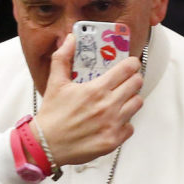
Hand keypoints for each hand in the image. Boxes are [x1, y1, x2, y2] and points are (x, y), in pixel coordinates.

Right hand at [34, 34, 144, 166]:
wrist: (45, 145)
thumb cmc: (51, 115)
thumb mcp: (55, 83)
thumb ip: (63, 58)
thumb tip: (70, 39)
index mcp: (96, 89)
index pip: (127, 69)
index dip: (131, 64)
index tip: (130, 65)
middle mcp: (108, 106)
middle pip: (136, 84)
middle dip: (132, 80)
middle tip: (125, 82)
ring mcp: (113, 124)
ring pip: (137, 104)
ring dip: (130, 100)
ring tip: (119, 101)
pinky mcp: (113, 140)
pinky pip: (130, 127)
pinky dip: (124, 123)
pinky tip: (112, 121)